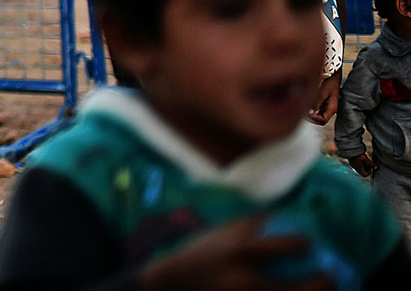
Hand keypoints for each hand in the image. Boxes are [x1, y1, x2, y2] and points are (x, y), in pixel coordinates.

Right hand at [139, 216, 332, 290]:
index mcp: (242, 252)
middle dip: (323, 284)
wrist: (172, 284)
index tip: (309, 245)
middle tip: (328, 278)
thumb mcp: (223, 232)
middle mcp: (248, 282)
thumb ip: (253, 224)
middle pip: (302, 289)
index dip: (304, 245)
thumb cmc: (200, 253)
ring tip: (321, 290)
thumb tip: (288, 216)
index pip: (289, 246)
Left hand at [306, 72, 339, 124]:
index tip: (307, 114)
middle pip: (321, 120)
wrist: (333, 76)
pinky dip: (311, 110)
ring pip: (318, 116)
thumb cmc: (329, 83)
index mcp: (332, 108)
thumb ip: (316, 104)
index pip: (323, 120)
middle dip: (312, 118)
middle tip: (302, 113)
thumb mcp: (322, 93)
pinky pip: (317, 111)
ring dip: (311, 115)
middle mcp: (330, 109)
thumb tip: (310, 114)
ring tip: (303, 109)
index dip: (315, 119)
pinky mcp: (323, 104)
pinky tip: (305, 105)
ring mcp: (327, 107)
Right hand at [347, 153, 375, 177]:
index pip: (366, 175)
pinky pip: (358, 166)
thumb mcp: (365, 159)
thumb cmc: (357, 155)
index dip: (369, 171)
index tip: (369, 166)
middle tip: (367, 162)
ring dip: (364, 165)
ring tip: (364, 160)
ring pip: (361, 169)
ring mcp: (354, 166)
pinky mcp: (353, 163)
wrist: (348, 150)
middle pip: (363, 172)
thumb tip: (376, 168)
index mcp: (359, 169)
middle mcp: (356, 169)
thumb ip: (370, 164)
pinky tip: (360, 158)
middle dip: (367, 168)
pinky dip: (361, 164)